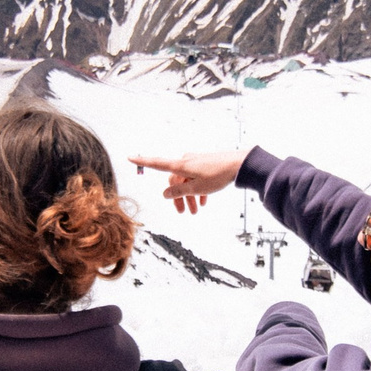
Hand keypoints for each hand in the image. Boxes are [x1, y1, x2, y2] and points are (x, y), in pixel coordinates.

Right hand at [130, 150, 245, 213]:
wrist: (240, 164)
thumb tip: (165, 194)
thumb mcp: (197, 188)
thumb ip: (179, 191)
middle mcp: (186, 161)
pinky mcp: (205, 164)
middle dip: (178, 197)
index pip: (157, 163)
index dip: (143, 162)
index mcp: (181, 165)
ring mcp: (196, 162)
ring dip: (189, 196)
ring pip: (186, 181)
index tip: (130, 157)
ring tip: (196, 210)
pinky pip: (196, 178)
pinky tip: (204, 201)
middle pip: (174, 180)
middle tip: (184, 213)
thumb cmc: (218, 175)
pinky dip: (197, 189)